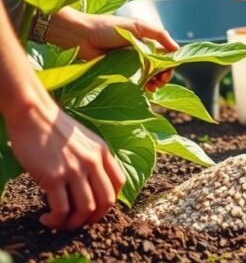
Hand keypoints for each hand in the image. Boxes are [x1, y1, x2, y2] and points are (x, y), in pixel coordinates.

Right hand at [5, 94, 125, 228]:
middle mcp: (93, 162)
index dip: (108, 201)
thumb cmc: (55, 127)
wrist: (34, 114)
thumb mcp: (86, 139)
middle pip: (106, 201)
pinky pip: (62, 209)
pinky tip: (46, 219)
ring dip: (73, 223)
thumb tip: (92, 181)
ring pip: (86, 209)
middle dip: (94, 218)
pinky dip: (56, 220)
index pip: (119, 183)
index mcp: (103, 152)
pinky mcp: (54, 177)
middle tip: (79, 222)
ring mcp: (75, 170)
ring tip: (60, 223)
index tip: (94, 208)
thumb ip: (93, 157)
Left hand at [48, 9, 178, 90]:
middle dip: (163, 76)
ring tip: (152, 88)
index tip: (167, 71)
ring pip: (147, 76)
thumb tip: (178, 49)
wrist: (79, 36)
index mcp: (145, 40)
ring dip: (153, 83)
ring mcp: (128, 64)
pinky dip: (141, 87)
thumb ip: (159, 35)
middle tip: (160, 82)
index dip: (169, 64)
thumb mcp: (137, 26)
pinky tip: (143, 90)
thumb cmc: (106, 27)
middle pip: (158, 67)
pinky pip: (133, 82)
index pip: (164, 54)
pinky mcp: (117, 73)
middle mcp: (138, 52)